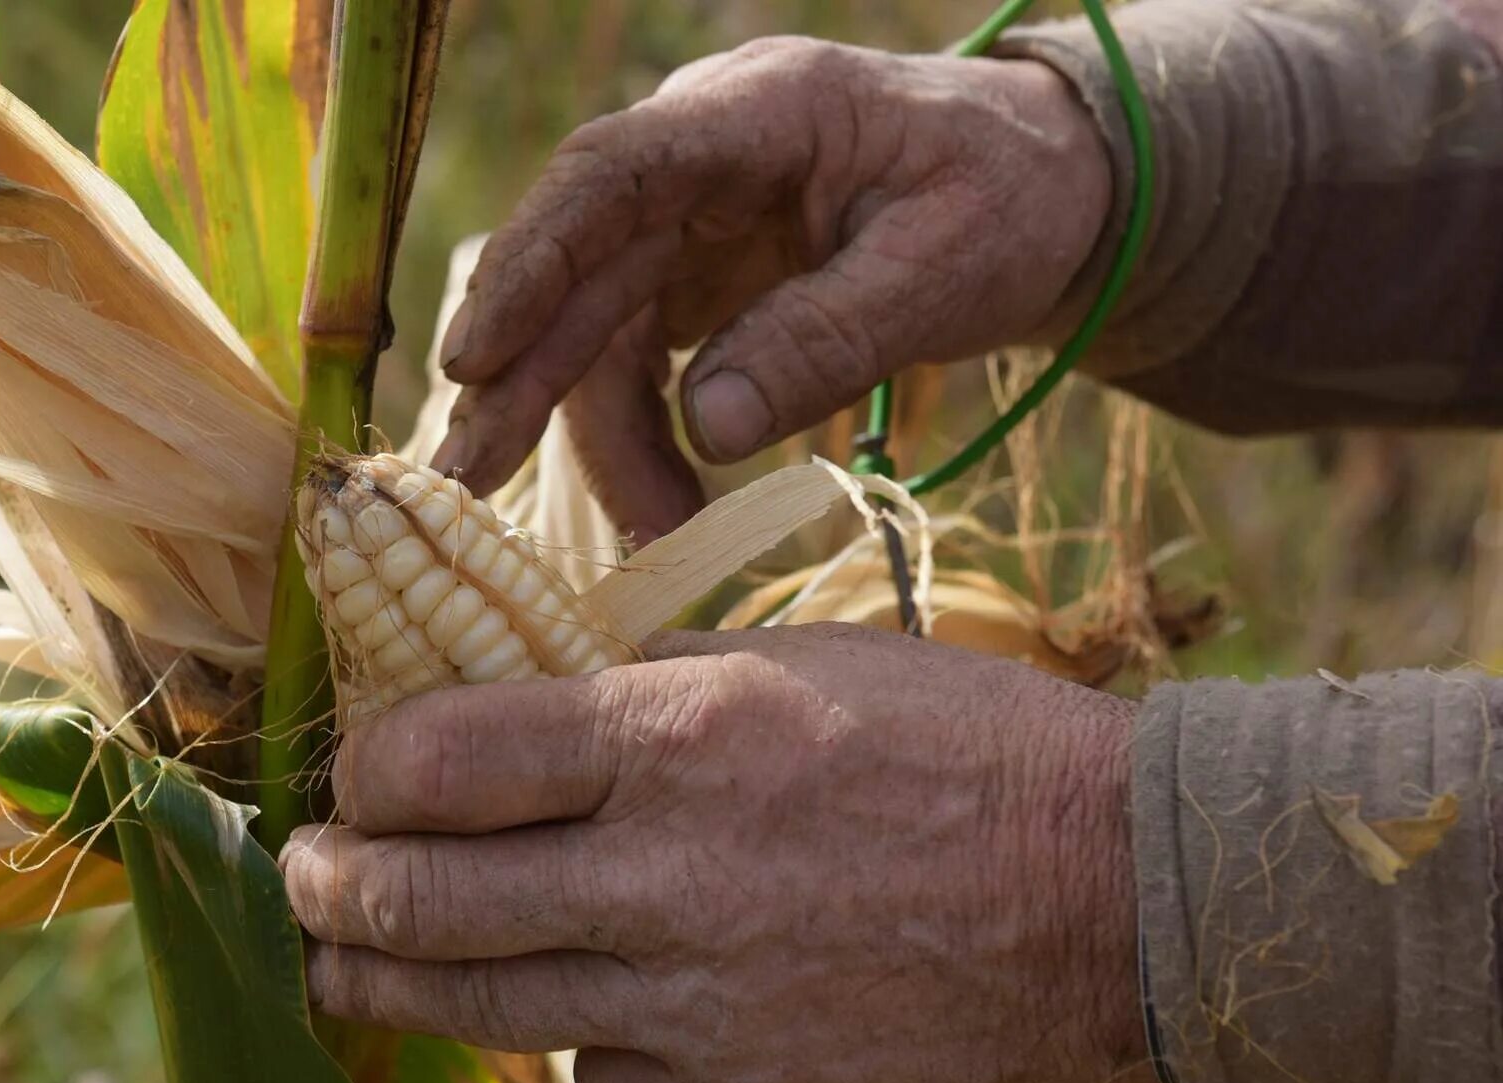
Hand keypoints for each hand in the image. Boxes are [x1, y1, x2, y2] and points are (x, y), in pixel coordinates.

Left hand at [281, 625, 1154, 1082]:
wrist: (1115, 896)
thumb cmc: (957, 746)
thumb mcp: (795, 661)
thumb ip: (642, 685)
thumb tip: (516, 697)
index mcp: (678, 735)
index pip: (441, 758)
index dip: (367, 770)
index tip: (356, 775)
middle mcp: (670, 875)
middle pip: (426, 903)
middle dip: (332, 893)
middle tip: (303, 880)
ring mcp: (705, 1004)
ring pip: (485, 1008)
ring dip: (387, 983)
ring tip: (342, 964)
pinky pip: (607, 1074)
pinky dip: (580, 1035)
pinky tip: (587, 1000)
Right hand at [431, 39, 1110, 541]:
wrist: (1049, 188)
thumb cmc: (1009, 200)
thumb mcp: (942, 269)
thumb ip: (826, 339)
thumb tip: (708, 431)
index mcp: (757, 114)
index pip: (608, 175)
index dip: (530, 265)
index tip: (473, 361)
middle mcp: (698, 159)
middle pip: (579, 267)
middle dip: (520, 379)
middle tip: (464, 485)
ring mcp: (691, 221)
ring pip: (599, 331)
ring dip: (598, 438)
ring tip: (650, 538)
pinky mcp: (698, 280)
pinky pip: (640, 364)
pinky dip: (648, 441)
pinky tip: (670, 511)